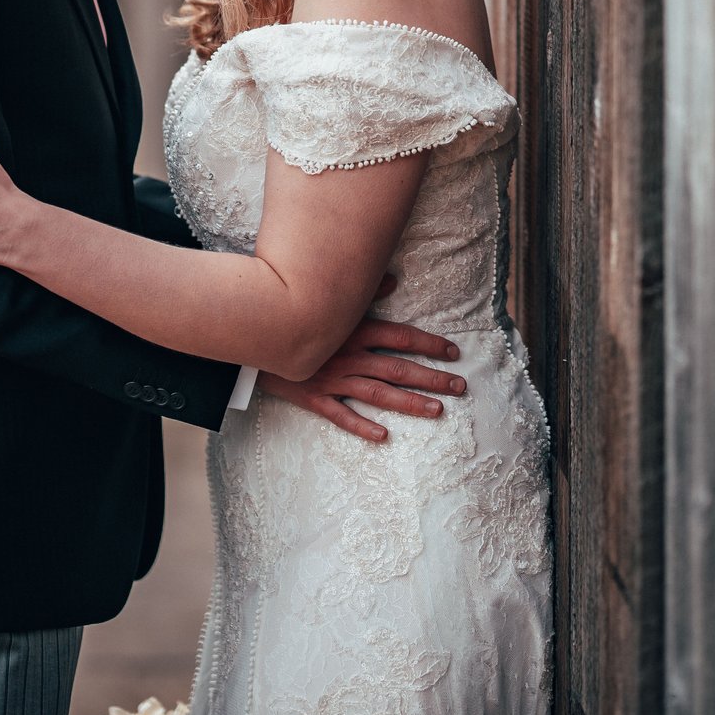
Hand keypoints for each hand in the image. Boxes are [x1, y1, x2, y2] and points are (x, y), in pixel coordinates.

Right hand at [258, 312, 468, 442]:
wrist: (254, 335)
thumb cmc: (296, 315)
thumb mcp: (331, 301)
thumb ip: (363, 292)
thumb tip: (392, 279)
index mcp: (356, 331)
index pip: (401, 338)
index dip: (429, 344)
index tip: (453, 352)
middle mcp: (350, 356)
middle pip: (399, 368)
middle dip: (432, 378)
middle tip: (460, 387)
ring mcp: (333, 379)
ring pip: (379, 394)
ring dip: (410, 403)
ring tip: (438, 410)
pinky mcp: (314, 398)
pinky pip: (341, 415)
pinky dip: (361, 426)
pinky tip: (383, 436)